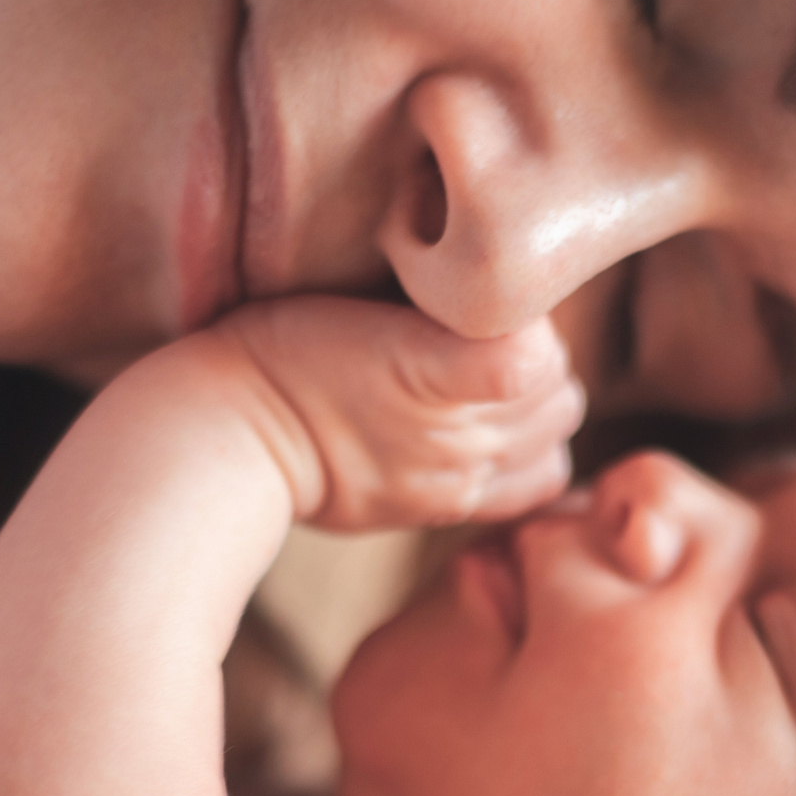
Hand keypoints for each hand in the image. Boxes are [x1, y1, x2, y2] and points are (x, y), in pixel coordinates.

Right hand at [220, 296, 584, 531]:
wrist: (236, 438)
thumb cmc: (284, 349)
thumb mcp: (363, 296)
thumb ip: (442, 298)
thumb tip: (503, 289)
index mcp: (440, 366)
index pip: (542, 350)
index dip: (528, 318)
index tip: (489, 302)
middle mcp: (461, 432)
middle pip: (559, 390)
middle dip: (540, 360)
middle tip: (490, 339)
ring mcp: (458, 475)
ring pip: (556, 437)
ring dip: (538, 411)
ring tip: (491, 389)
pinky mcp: (448, 506)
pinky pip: (537, 483)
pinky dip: (533, 457)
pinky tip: (496, 433)